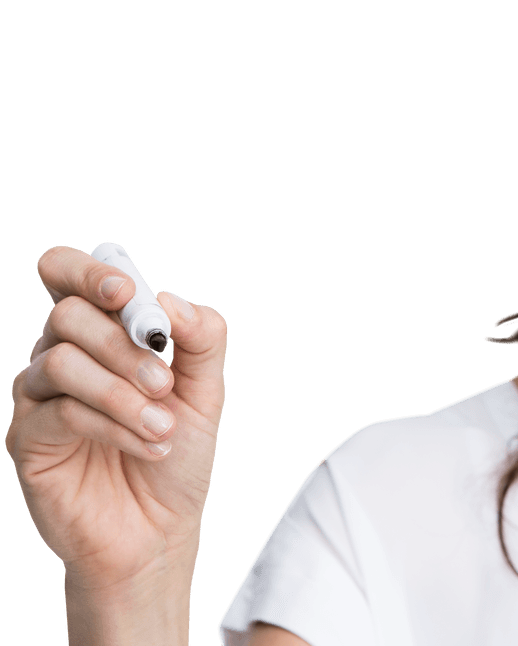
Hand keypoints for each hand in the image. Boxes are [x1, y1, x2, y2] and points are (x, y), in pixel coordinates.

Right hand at [6, 246, 227, 591]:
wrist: (160, 529)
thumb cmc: (177, 453)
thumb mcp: (206, 392)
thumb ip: (201, 340)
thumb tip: (171, 299)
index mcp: (99, 333)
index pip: (66, 275)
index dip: (89, 271)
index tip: (128, 293)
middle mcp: (59, 356)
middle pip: (67, 314)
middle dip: (122, 344)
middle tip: (165, 384)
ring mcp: (38, 397)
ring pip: (61, 362)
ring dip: (124, 393)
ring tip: (164, 427)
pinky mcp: (28, 439)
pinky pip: (63, 412)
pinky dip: (116, 427)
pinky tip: (151, 448)